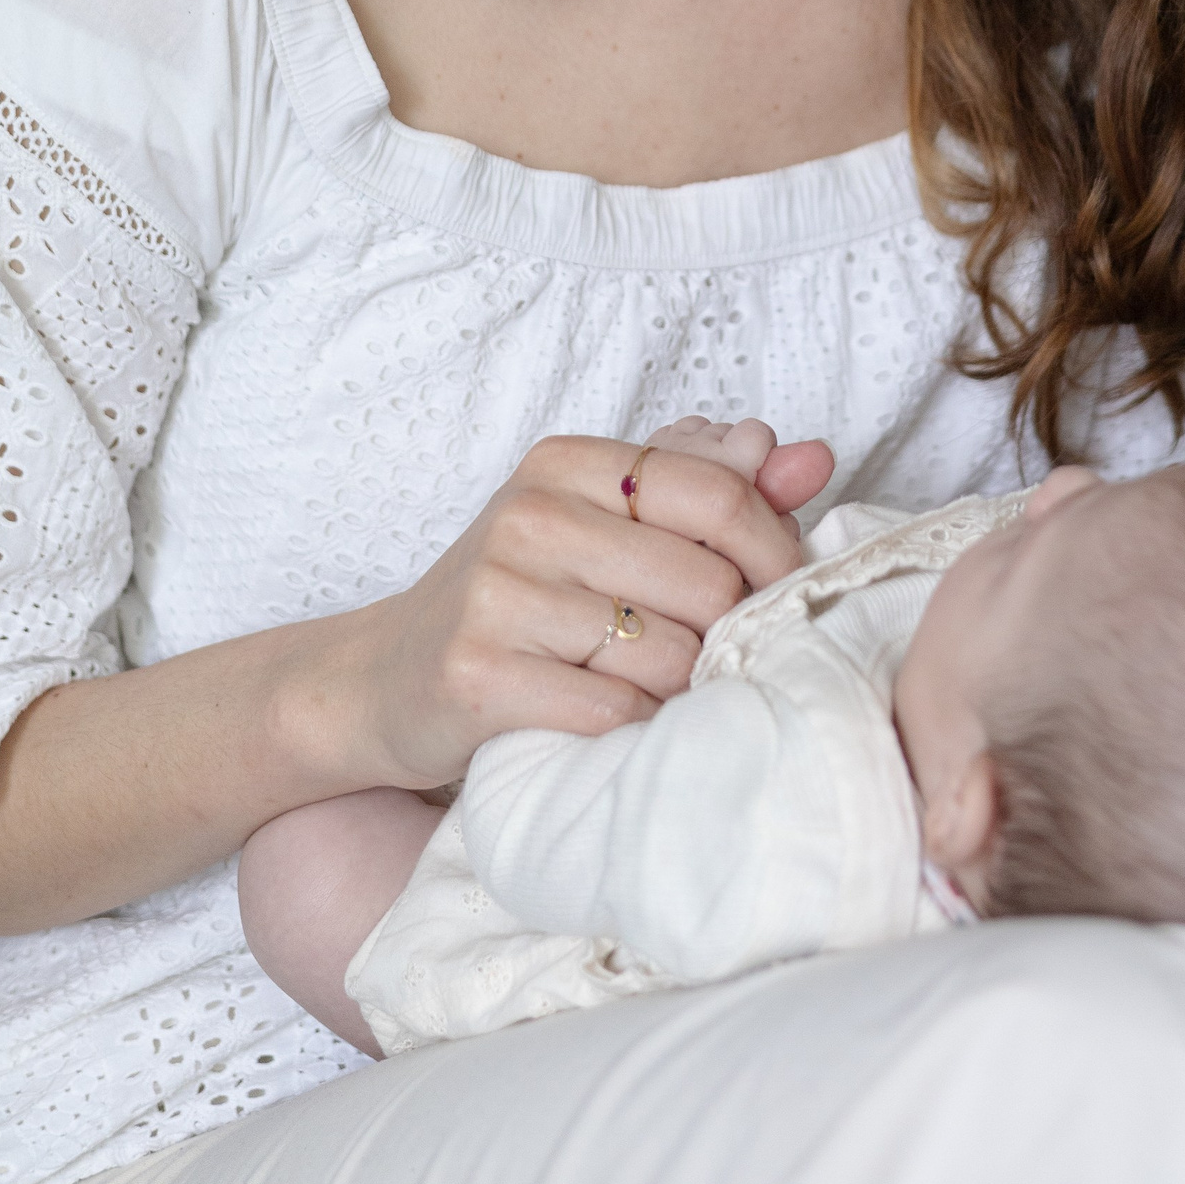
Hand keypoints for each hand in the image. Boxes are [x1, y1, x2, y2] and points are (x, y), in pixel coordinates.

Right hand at [342, 429, 821, 791]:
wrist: (383, 679)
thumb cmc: (518, 598)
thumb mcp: (602, 524)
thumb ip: (705, 483)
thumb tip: (802, 455)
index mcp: (568, 464)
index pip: (717, 491)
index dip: (773, 547)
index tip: (780, 589)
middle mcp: (528, 516)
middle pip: (705, 579)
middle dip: (730, 631)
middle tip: (712, 655)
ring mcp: (498, 595)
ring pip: (669, 652)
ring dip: (683, 688)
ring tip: (657, 689)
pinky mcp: (479, 675)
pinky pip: (614, 711)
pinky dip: (634, 728)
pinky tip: (617, 723)